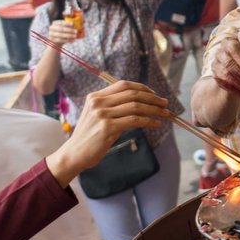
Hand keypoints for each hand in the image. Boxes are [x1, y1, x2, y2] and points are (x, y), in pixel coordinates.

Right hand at [45, 19, 81, 44]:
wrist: (56, 41)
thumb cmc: (64, 32)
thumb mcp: (66, 27)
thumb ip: (73, 24)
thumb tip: (84, 21)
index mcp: (55, 23)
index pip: (60, 22)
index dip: (66, 23)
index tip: (73, 24)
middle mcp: (51, 28)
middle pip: (61, 29)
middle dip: (69, 30)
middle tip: (76, 31)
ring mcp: (51, 34)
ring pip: (61, 35)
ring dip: (69, 35)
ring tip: (75, 36)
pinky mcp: (52, 40)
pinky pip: (60, 40)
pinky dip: (67, 40)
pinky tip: (72, 40)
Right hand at [46, 81, 168, 185]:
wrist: (74, 154)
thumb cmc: (89, 137)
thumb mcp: (97, 116)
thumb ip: (112, 107)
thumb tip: (139, 102)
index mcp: (95, 96)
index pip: (123, 85)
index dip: (142, 88)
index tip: (154, 94)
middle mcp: (98, 102)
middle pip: (132, 94)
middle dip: (152, 98)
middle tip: (165, 103)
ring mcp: (102, 114)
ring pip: (136, 106)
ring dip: (154, 109)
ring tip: (165, 113)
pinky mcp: (107, 127)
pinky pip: (134, 120)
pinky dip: (148, 121)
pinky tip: (156, 124)